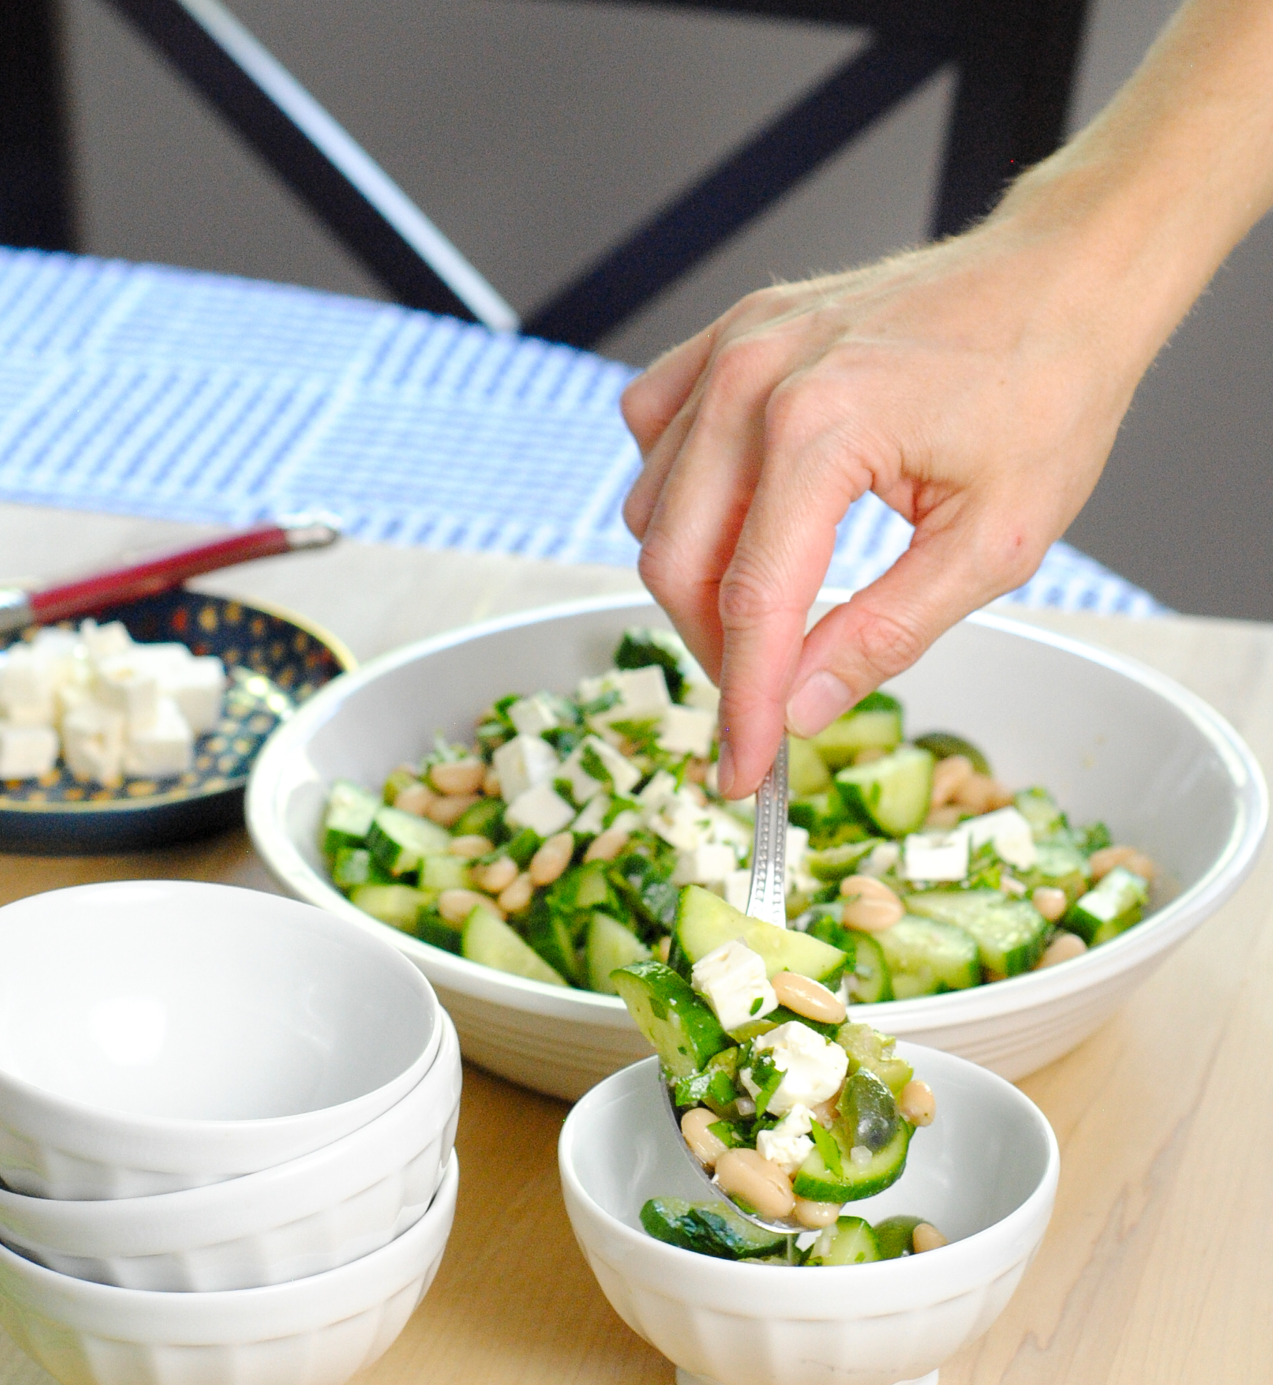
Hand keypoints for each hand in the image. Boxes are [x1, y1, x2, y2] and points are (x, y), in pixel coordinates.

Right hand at [619, 220, 1148, 800]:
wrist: (1065, 277)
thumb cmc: (1047, 392)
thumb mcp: (994, 543)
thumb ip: (886, 633)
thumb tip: (803, 708)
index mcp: (822, 429)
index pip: (752, 605)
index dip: (745, 706)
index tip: (745, 774)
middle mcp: (754, 380)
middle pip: (677, 563)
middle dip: (716, 652)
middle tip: (766, 698)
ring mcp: (732, 348)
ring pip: (653, 508)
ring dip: (695, 580)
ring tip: (768, 610)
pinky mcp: (727, 336)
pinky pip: (653, 434)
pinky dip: (675, 493)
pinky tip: (733, 513)